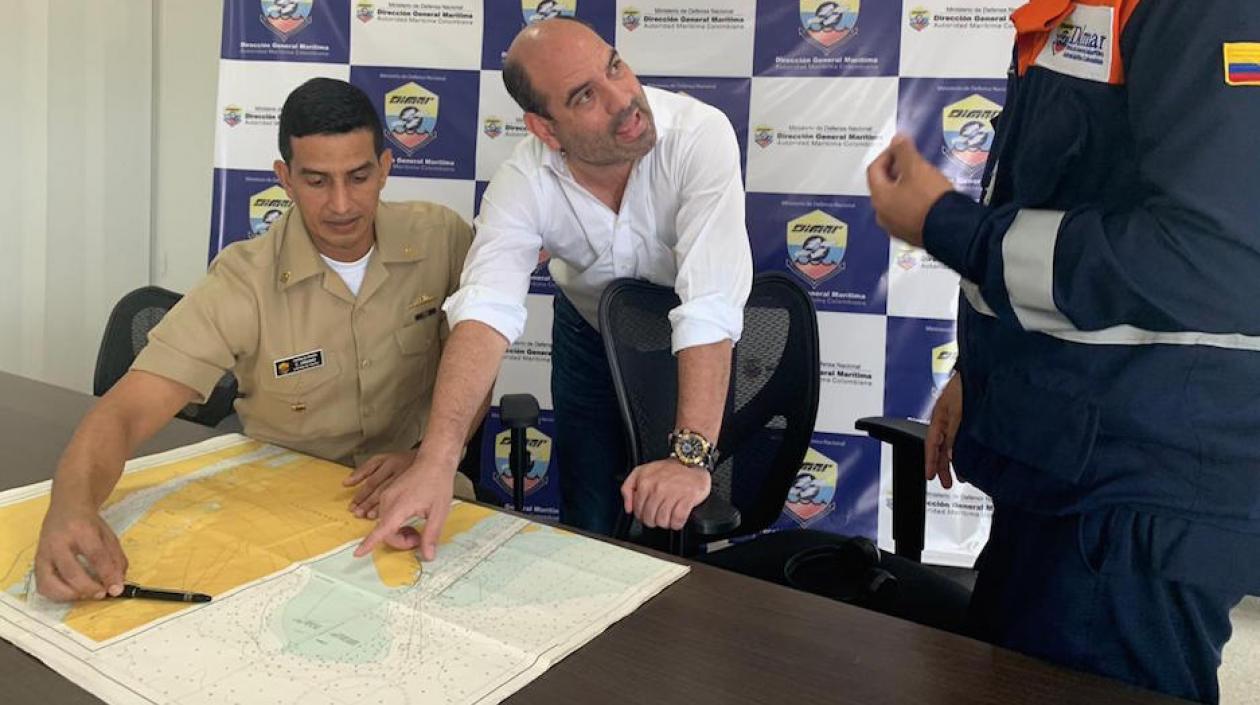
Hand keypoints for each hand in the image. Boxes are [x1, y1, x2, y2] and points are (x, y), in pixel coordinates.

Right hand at [34, 503, 127, 601]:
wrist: (66, 508)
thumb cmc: (89, 523)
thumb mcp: (108, 535)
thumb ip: (116, 559)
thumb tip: (117, 585)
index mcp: (81, 529)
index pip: (95, 555)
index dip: (107, 574)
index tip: (116, 588)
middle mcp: (58, 541)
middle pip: (71, 571)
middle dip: (88, 588)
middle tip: (102, 594)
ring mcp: (43, 553)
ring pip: (50, 582)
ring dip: (70, 595)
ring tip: (86, 595)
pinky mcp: (36, 562)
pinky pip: (41, 585)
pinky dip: (56, 595)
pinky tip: (71, 593)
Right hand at [353, 454, 457, 560]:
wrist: (434, 461)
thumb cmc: (438, 483)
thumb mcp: (439, 512)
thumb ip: (431, 535)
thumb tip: (427, 556)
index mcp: (399, 506)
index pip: (382, 530)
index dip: (370, 543)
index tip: (358, 553)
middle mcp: (388, 500)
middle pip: (385, 530)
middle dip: (400, 540)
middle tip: (418, 538)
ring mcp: (386, 496)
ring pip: (384, 522)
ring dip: (397, 531)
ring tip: (414, 527)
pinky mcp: (388, 493)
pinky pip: (384, 513)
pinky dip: (392, 522)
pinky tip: (406, 521)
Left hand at [621, 458, 711, 530]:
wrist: (691, 463)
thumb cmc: (667, 470)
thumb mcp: (642, 472)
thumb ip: (628, 488)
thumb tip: (628, 508)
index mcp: (644, 481)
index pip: (638, 510)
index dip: (642, 515)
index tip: (648, 513)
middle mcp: (657, 487)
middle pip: (649, 518)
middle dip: (654, 521)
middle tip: (658, 515)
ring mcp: (673, 493)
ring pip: (662, 521)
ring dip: (666, 523)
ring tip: (668, 516)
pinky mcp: (688, 498)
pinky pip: (677, 520)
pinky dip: (677, 523)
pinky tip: (677, 518)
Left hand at [867, 134, 955, 247]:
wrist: (952, 228)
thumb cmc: (931, 200)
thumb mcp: (917, 168)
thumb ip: (904, 151)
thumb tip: (897, 140)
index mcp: (879, 197)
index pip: (874, 169)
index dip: (887, 154)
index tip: (900, 147)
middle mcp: (882, 215)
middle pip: (883, 186)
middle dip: (895, 170)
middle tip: (910, 161)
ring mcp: (895, 227)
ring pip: (894, 201)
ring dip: (903, 186)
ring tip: (920, 177)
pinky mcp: (910, 235)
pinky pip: (905, 213)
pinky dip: (911, 202)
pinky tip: (926, 197)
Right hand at [925, 373, 962, 488]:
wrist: (983, 369)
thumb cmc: (966, 382)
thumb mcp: (957, 410)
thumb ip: (953, 433)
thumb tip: (950, 454)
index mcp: (939, 415)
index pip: (930, 443)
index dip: (930, 461)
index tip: (930, 476)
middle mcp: (948, 417)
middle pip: (940, 446)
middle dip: (942, 465)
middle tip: (946, 482)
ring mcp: (958, 416)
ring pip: (952, 442)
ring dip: (953, 459)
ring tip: (960, 474)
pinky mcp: (970, 415)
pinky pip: (962, 436)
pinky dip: (962, 449)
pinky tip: (969, 456)